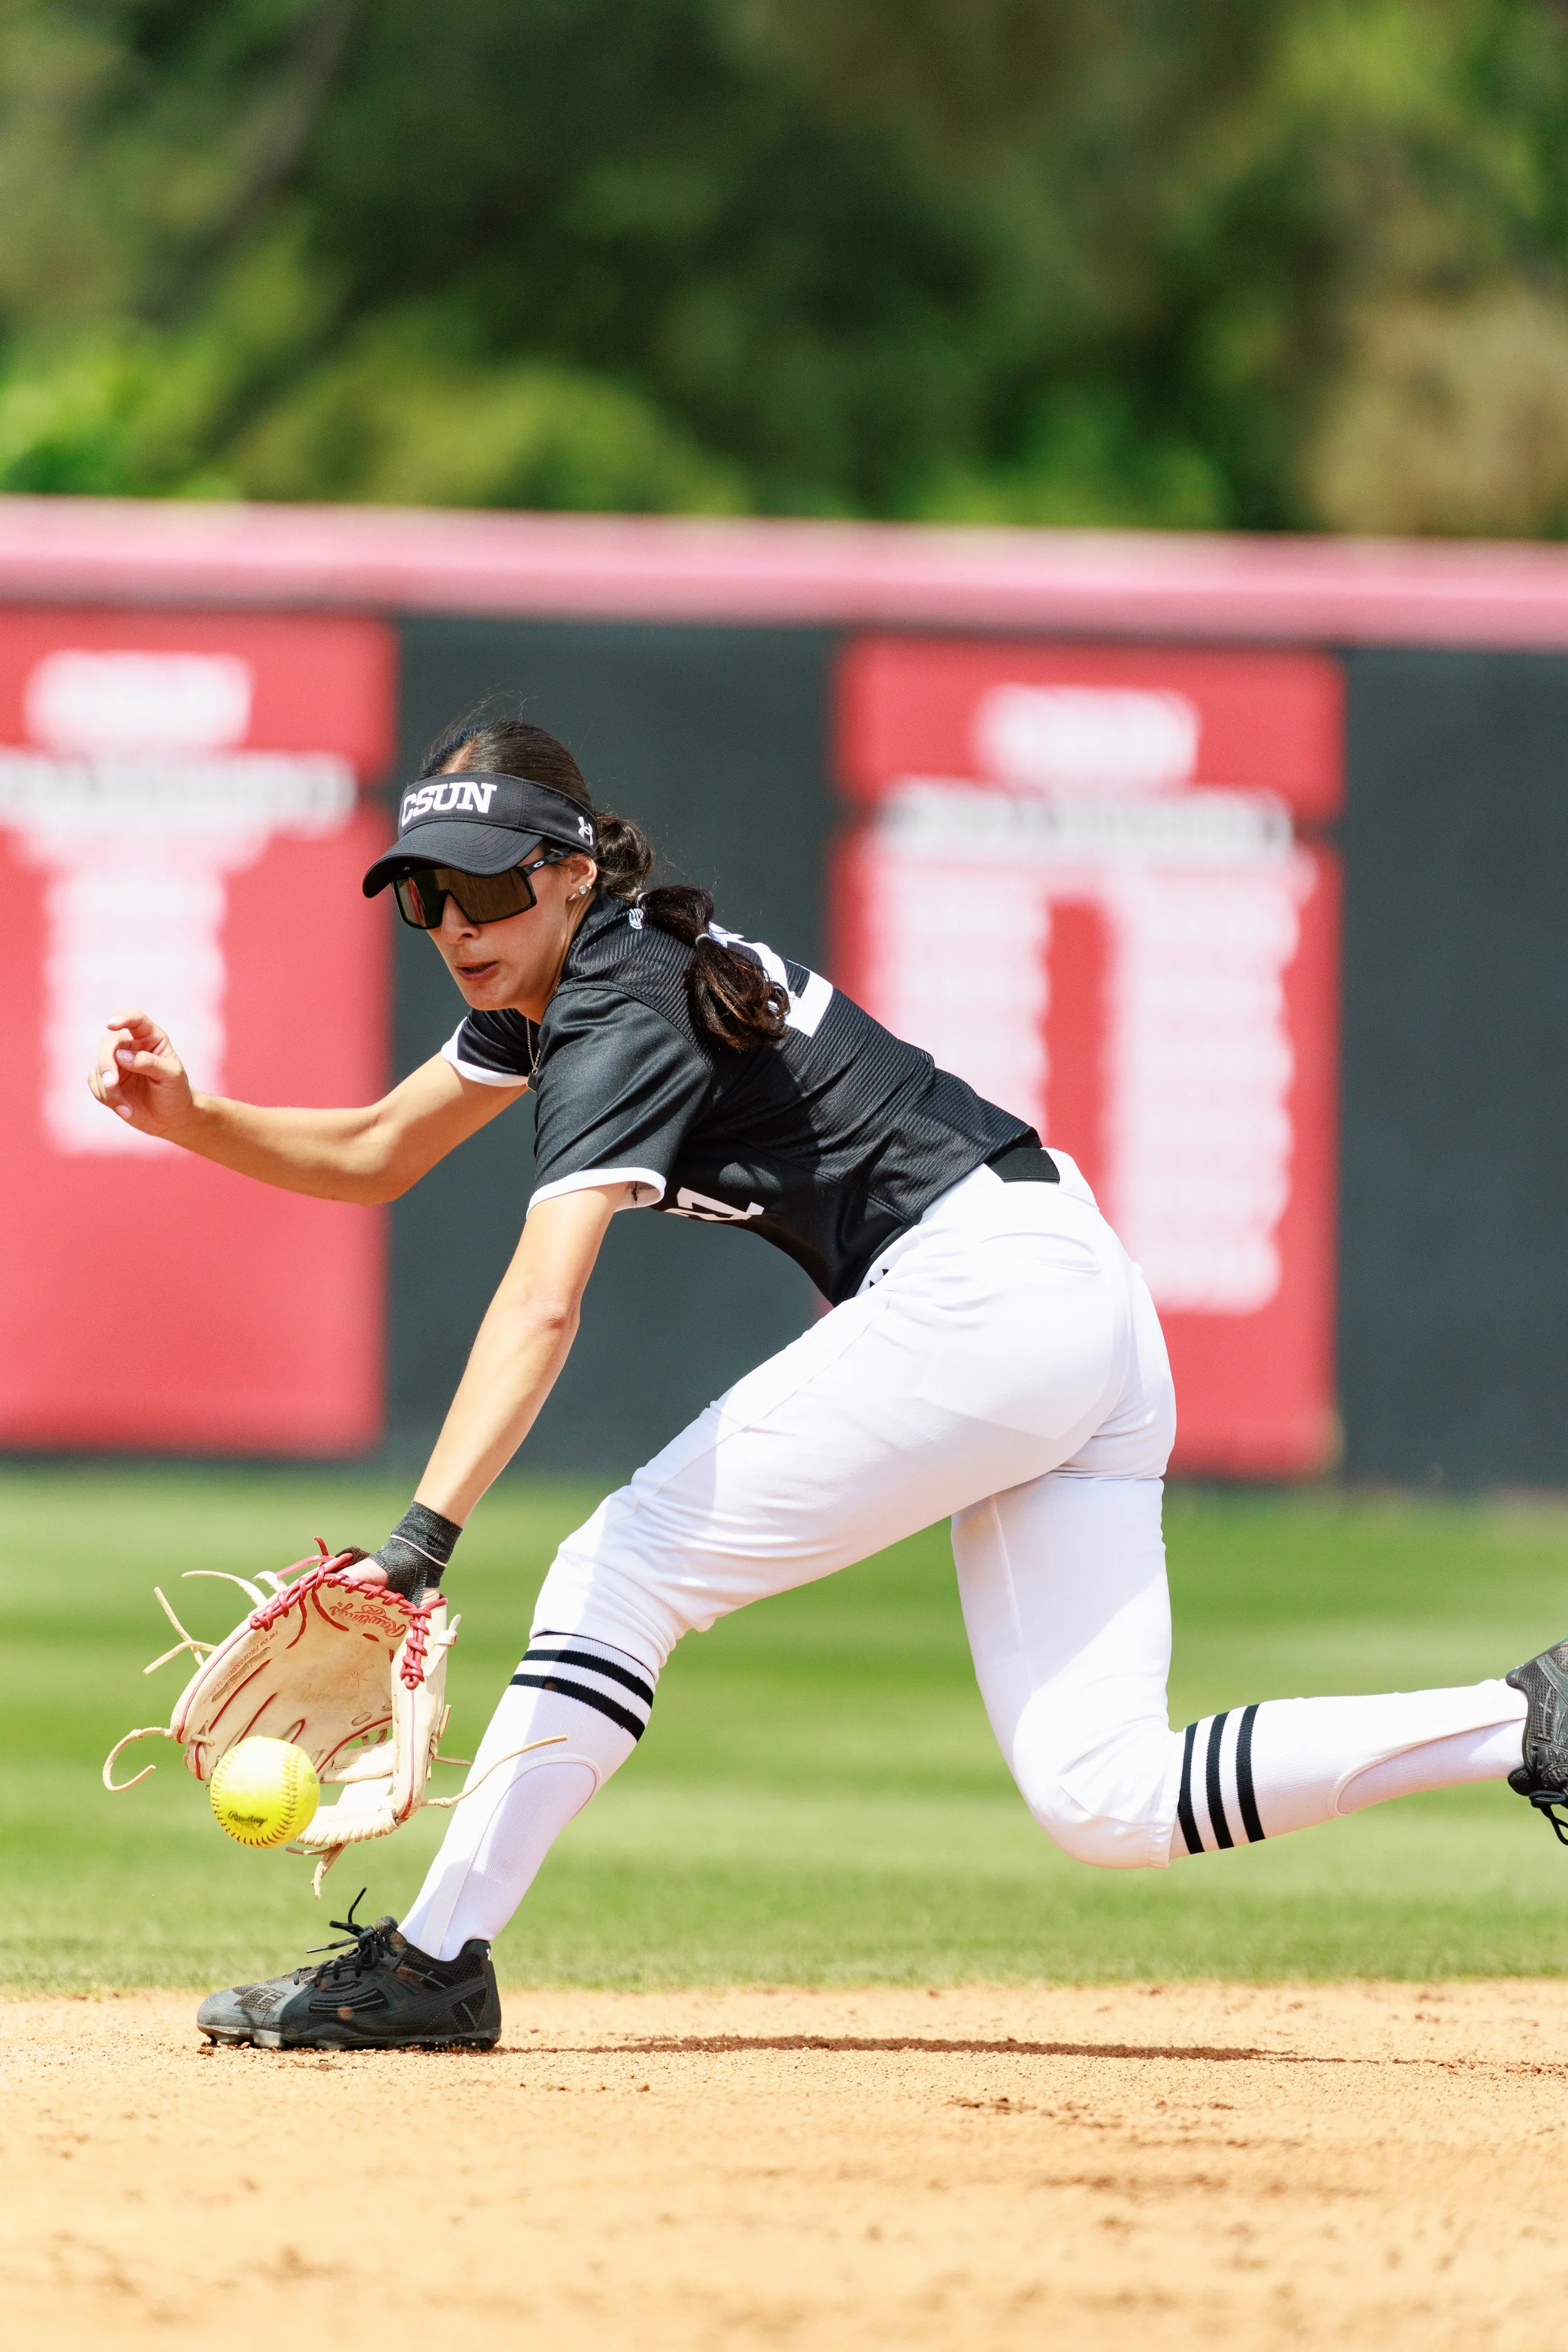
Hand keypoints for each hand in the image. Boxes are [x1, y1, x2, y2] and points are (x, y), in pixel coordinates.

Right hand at [88, 1009, 198, 1140]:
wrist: (170, 1118)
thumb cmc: (176, 1093)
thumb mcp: (171, 1076)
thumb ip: (149, 1062)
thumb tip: (121, 1055)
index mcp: (151, 1039)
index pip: (136, 1020)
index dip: (123, 1018)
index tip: (111, 1024)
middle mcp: (131, 1047)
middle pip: (109, 1043)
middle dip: (107, 1063)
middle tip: (111, 1084)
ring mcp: (117, 1063)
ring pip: (100, 1067)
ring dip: (109, 1090)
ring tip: (127, 1108)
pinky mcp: (107, 1080)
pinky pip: (94, 1083)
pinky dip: (106, 1098)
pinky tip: (124, 1110)